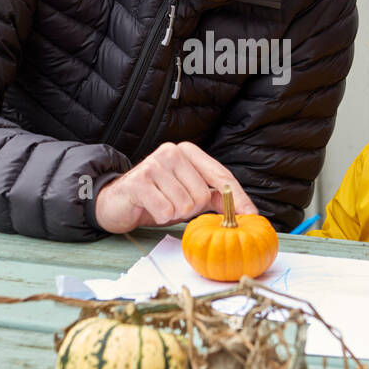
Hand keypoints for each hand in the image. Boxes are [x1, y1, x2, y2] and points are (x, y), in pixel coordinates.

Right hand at [94, 141, 257, 233]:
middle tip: (173, 205)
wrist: (116, 202)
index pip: (222, 176)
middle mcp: (173, 152)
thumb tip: (247, 213)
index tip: (252, 217)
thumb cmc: (157, 198)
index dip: (238, 199)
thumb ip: (215, 198)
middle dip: (191, 210)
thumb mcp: (189, 195)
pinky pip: (165, 211)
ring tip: (160, 204)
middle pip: (203, 196)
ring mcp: (155, 164)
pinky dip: (160, 216)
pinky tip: (150, 207)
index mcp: (189, 152)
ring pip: (185, 205)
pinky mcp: (139, 180)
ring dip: (173, 214)